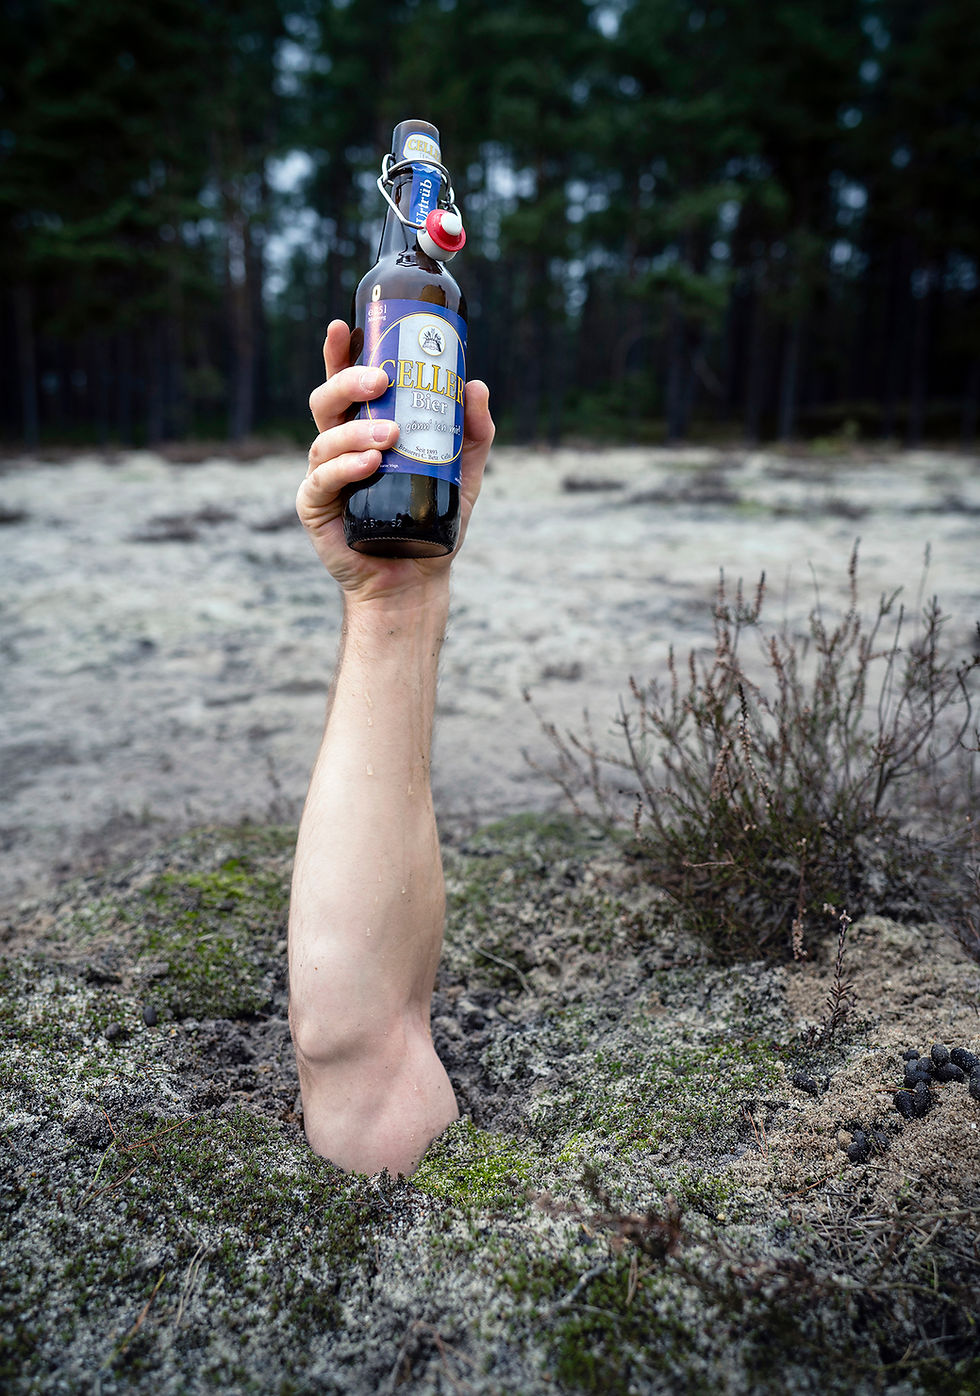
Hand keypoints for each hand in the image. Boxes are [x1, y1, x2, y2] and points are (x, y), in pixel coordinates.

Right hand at [298, 319, 493, 607]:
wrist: (417, 579)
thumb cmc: (433, 521)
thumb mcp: (463, 473)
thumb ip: (472, 432)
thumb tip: (475, 385)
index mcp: (363, 431)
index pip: (346, 385)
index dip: (339, 354)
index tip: (345, 326)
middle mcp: (338, 449)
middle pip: (326, 402)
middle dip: (346, 382)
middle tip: (378, 380)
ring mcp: (324, 478)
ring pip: (324, 439)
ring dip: (355, 431)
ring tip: (390, 436)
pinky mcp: (316, 509)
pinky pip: (322, 481)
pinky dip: (345, 469)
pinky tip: (368, 465)